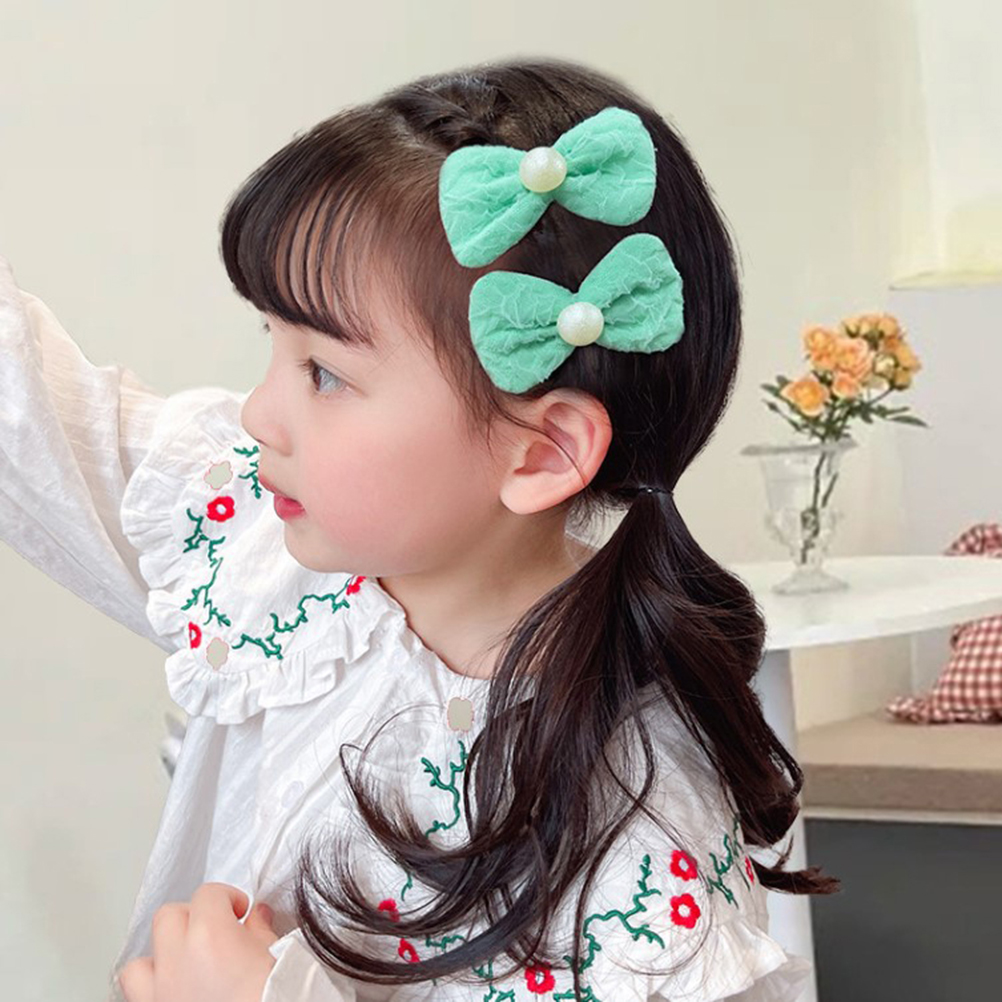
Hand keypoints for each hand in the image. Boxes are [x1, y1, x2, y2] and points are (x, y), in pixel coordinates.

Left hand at [117, 882, 278, 1001]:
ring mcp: (161, 996)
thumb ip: (260, 931)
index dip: (227, 898)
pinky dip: (151, 993)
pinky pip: (137, 1000)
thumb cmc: (275, 994)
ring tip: (186, 965)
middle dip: (192, 918)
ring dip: (160, 960)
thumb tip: (256, 918)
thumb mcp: (277, 955)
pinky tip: (174, 995)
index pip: (208, 895)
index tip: (240, 911)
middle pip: (169, 917)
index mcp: (210, 934)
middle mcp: (177, 962)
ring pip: (139, 963)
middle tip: (216, 930)